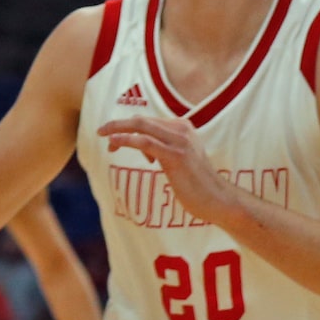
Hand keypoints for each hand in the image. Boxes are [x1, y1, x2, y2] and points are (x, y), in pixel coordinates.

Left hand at [96, 114, 234, 226]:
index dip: (129, 128)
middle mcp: (182, 129)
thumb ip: (165, 149)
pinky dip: (126, 139)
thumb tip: (146, 149)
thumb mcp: (181, 159)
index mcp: (183, 127)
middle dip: (119, 124)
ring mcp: (179, 141)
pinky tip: (114, 142)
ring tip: (104, 138)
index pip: (149, 121)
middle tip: (101, 131)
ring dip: (118, 130)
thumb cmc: (198, 184)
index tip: (116, 139)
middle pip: (142, 120)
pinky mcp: (175, 156)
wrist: (218, 200)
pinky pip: (145, 142)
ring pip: (141, 127)